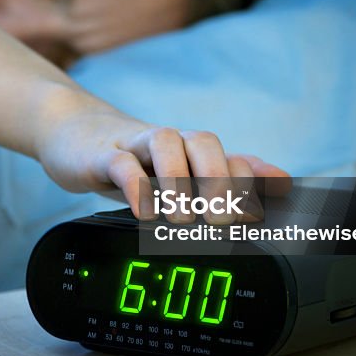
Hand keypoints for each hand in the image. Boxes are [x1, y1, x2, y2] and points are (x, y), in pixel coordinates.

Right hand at [33, 100, 289, 221]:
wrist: (72, 134)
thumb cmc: (131, 160)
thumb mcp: (178, 172)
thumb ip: (227, 175)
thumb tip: (283, 180)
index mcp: (190, 152)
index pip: (230, 158)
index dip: (249, 185)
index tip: (254, 218)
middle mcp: (168, 144)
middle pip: (204, 142)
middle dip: (219, 180)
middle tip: (220, 221)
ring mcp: (133, 145)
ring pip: (165, 143)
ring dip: (179, 181)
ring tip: (180, 218)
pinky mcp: (100, 155)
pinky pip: (120, 163)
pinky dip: (136, 186)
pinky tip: (144, 211)